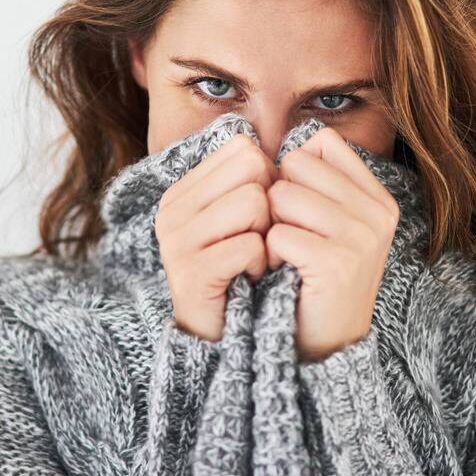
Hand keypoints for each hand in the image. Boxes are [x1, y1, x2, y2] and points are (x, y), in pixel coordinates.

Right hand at [156, 134, 278, 341]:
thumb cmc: (246, 269)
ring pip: (253, 203)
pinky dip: (261, 264)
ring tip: (254, 259)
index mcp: (185, 189)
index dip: (268, 180)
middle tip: (259, 239)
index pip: (244, 149)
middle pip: (252, 170)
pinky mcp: (189, 273)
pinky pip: (249, 246)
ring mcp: (176, 240)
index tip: (260, 216)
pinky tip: (250, 278)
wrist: (228, 335)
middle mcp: (173, 208)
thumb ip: (259, 177)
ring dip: (267, 236)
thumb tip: (303, 140)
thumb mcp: (249, 216)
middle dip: (270, 206)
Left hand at [264, 127, 399, 361]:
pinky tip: (283, 272)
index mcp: (379, 198)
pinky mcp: (337, 263)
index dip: (295, 170)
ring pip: (283, 196)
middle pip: (297, 165)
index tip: (301, 209)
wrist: (326, 346)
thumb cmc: (316, 277)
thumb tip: (273, 146)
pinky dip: (269, 254)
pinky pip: (278, 234)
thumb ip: (316, 182)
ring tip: (287, 254)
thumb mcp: (331, 223)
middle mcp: (378, 213)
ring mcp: (362, 238)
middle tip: (290, 236)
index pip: (321, 143)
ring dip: (272, 227)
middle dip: (278, 197)